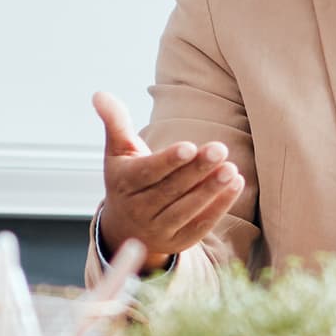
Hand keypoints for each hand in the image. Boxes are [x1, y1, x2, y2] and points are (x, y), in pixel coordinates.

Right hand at [91, 92, 243, 266]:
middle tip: (220, 150)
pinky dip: (220, 206)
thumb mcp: (117, 152)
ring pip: (187, 209)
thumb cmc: (127, 179)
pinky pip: (201, 225)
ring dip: (211, 190)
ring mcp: (159, 228)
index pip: (148, 173)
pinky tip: (236, 185)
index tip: (190, 146)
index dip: (169, 161)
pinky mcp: (179, 241)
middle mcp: (139, 209)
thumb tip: (99, 93)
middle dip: (197, 170)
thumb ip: (115, 122)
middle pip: (171, 189)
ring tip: (232, 169)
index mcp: (124, 184)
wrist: (126, 228)